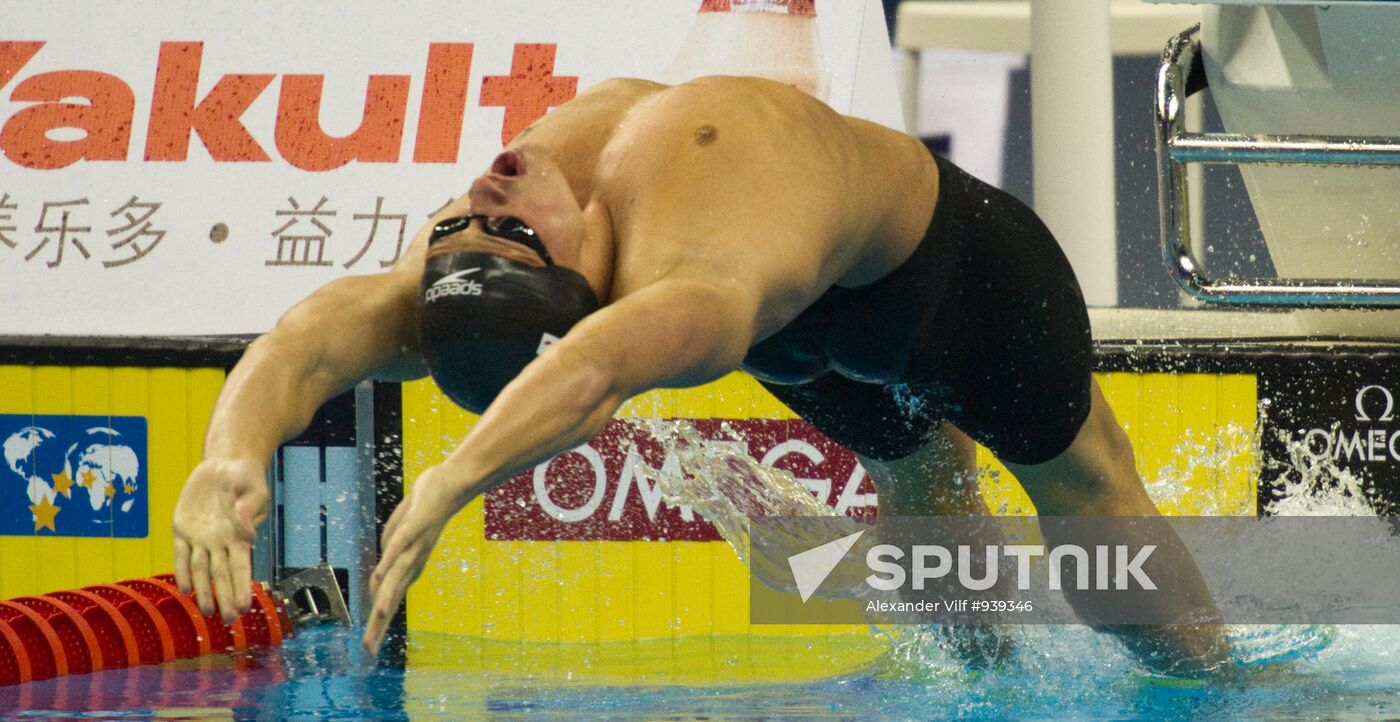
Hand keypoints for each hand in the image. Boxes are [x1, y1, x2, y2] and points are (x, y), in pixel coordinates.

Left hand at [173, 458, 267, 623]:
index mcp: (240, 536)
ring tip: (206, 612)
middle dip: (225, 597)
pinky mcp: (182, 527)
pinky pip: (180, 553)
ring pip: (200, 570)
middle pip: (222, 575)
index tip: (245, 607)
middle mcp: (220, 542)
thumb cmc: (245, 476)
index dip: (242, 588)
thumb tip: (249, 537)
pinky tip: (184, 588)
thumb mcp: (254, 489)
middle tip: (228, 621)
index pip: (241, 568)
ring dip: (203, 591)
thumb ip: (248, 512)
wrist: (224, 462)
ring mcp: (200, 537)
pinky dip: (181, 571)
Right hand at [363, 465, 462, 653]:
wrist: (452, 484)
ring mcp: (415, 544)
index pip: (390, 600)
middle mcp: (413, 561)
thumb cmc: (424, 511)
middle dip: (380, 624)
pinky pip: (401, 544)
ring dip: (386, 597)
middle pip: (392, 597)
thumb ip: (388, 557)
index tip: (368, 649)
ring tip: (378, 618)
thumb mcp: (400, 536)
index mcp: (408, 566)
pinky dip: (390, 558)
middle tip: (368, 650)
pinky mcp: (416, 525)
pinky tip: (379, 573)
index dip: (379, 625)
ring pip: (397, 575)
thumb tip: (376, 578)